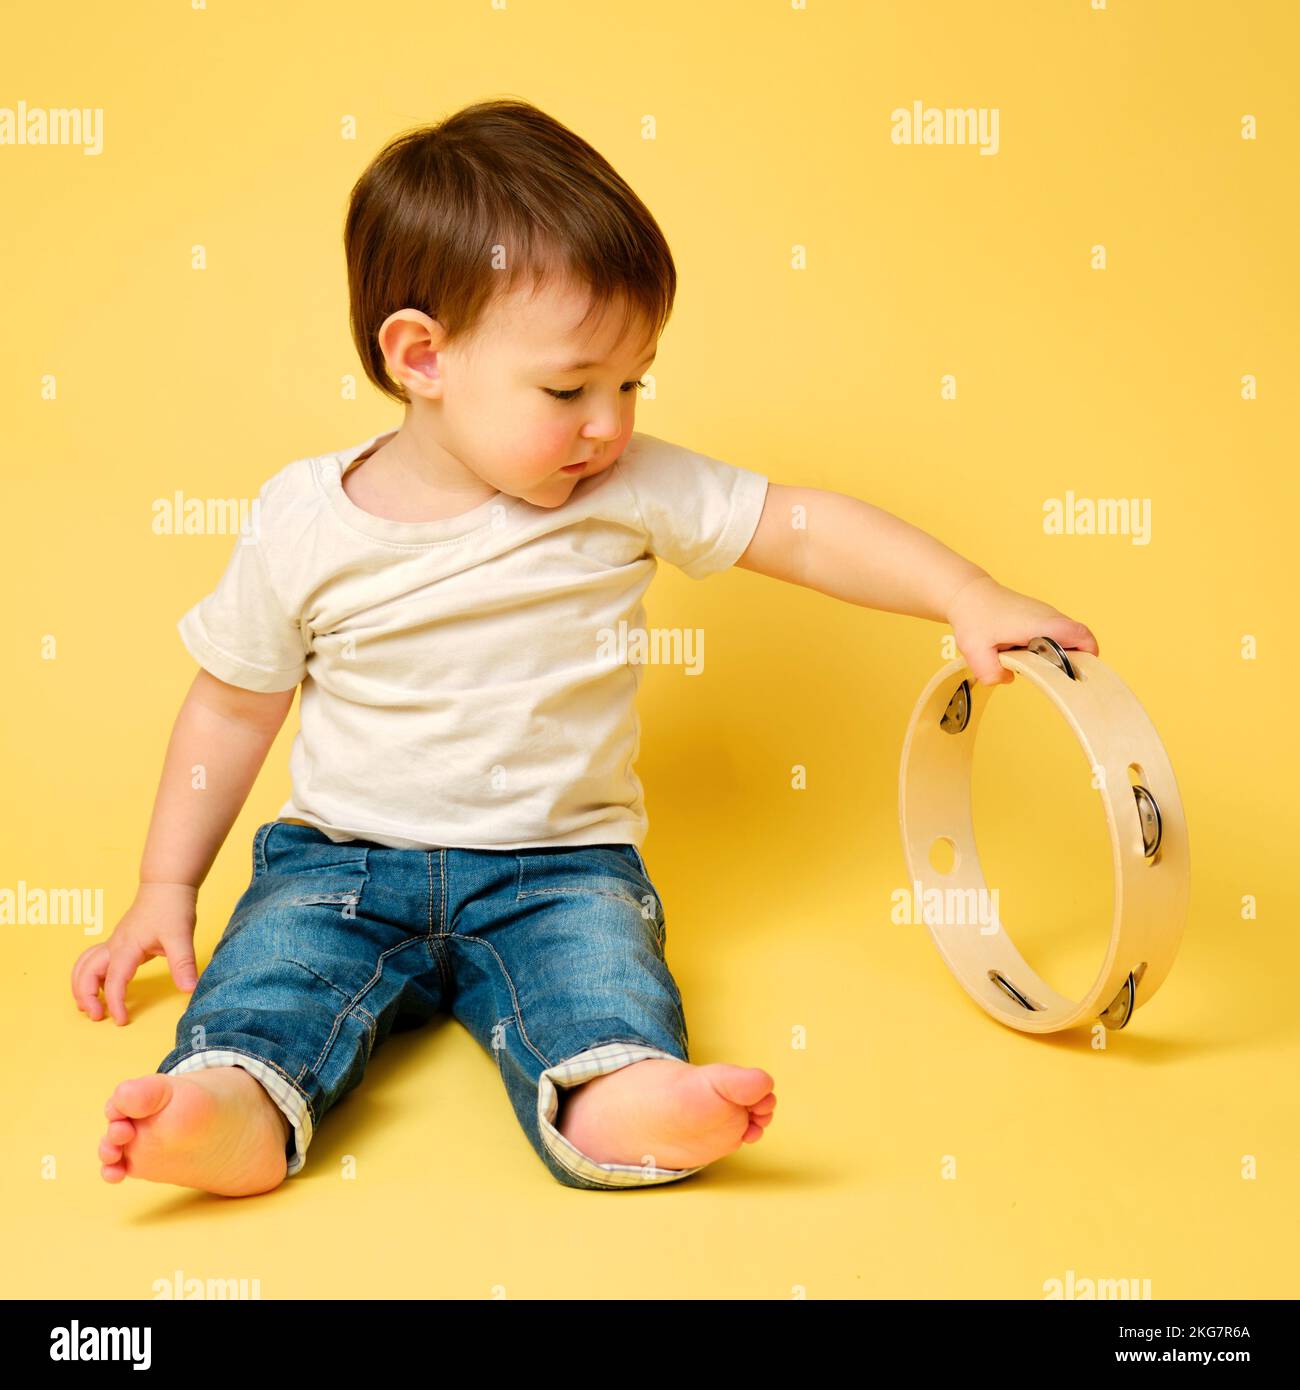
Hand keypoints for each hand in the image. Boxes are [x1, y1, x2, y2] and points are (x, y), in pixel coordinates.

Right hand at [70, 882, 199, 1024]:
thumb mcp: (181, 936)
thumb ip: (183, 964)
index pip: (114, 981)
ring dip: (82, 986)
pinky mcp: (119, 942)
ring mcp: (114, 943)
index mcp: (127, 947)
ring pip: (84, 966)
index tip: (122, 1020)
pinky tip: (102, 987)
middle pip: (86, 973)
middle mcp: (114, 946)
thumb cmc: (172, 907)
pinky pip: (93, 961)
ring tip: (91, 1006)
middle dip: (85, 997)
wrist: (167, 884)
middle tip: (98, 1016)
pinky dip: (90, 976)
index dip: (115, 1003)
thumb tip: (189, 989)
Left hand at [944, 573, 1099, 686]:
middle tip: (1052, 675)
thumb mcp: (975, 650)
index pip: (1081, 636)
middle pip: (1078, 641)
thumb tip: (1008, 678)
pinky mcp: (1039, 618)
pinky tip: (1023, 655)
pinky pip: (1053, 635)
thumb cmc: (974, 616)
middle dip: (1072, 661)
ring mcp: (1046, 616)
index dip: (1088, 655)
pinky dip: (1045, 648)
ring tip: (1031, 664)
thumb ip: (990, 672)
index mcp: (1042, 624)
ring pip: (1065, 639)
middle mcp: (1049, 617)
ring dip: (1056, 655)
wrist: (968, 593)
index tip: (1078, 672)